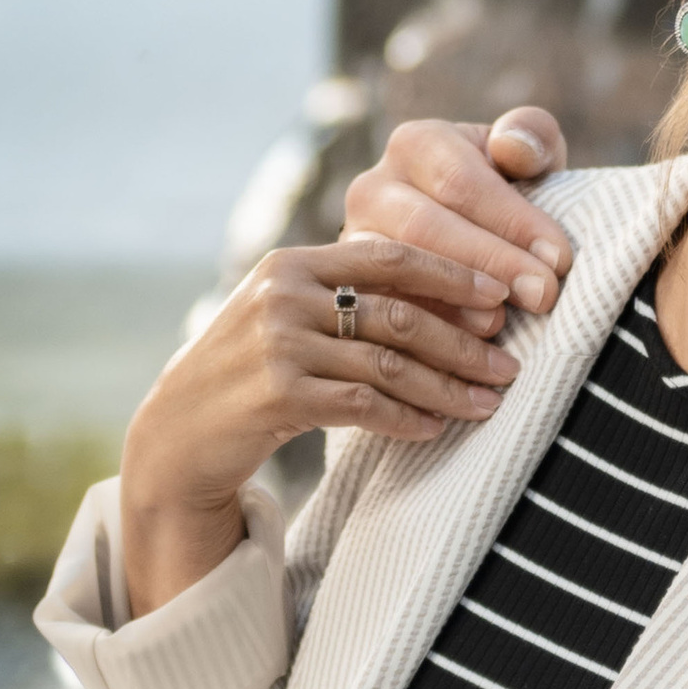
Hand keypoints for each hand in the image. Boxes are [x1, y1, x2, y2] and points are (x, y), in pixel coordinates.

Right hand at [119, 233, 519, 613]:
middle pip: (397, 312)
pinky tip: (434, 429)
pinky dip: (405, 417)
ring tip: (488, 404)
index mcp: (292, 263)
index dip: (453, 273)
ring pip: (388, 363)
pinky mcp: (276, 394)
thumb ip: (346, 297)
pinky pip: (363, 403)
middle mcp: (283, 294)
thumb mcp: (287, 316)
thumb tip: (451, 298)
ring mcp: (277, 343)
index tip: (502, 295)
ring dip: (447, 387)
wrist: (177, 434)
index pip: (390, 255)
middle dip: (463, 341)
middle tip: (509, 365)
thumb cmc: (250, 373)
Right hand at [342, 108, 576, 317]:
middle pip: (424, 227)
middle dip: (490, 263)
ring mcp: (349, 242)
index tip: (559, 259)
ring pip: (393, 271)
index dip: (512, 222)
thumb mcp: (524, 157)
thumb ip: (530, 136)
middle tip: (542, 296)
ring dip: (452, 302)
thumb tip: (514, 148)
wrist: (463, 234)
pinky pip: (379, 315)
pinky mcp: (346, 291)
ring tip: (503, 324)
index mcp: (415, 144)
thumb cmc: (504, 194)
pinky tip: (467, 350)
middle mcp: (371, 189)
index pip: (461, 182)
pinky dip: (425, 336)